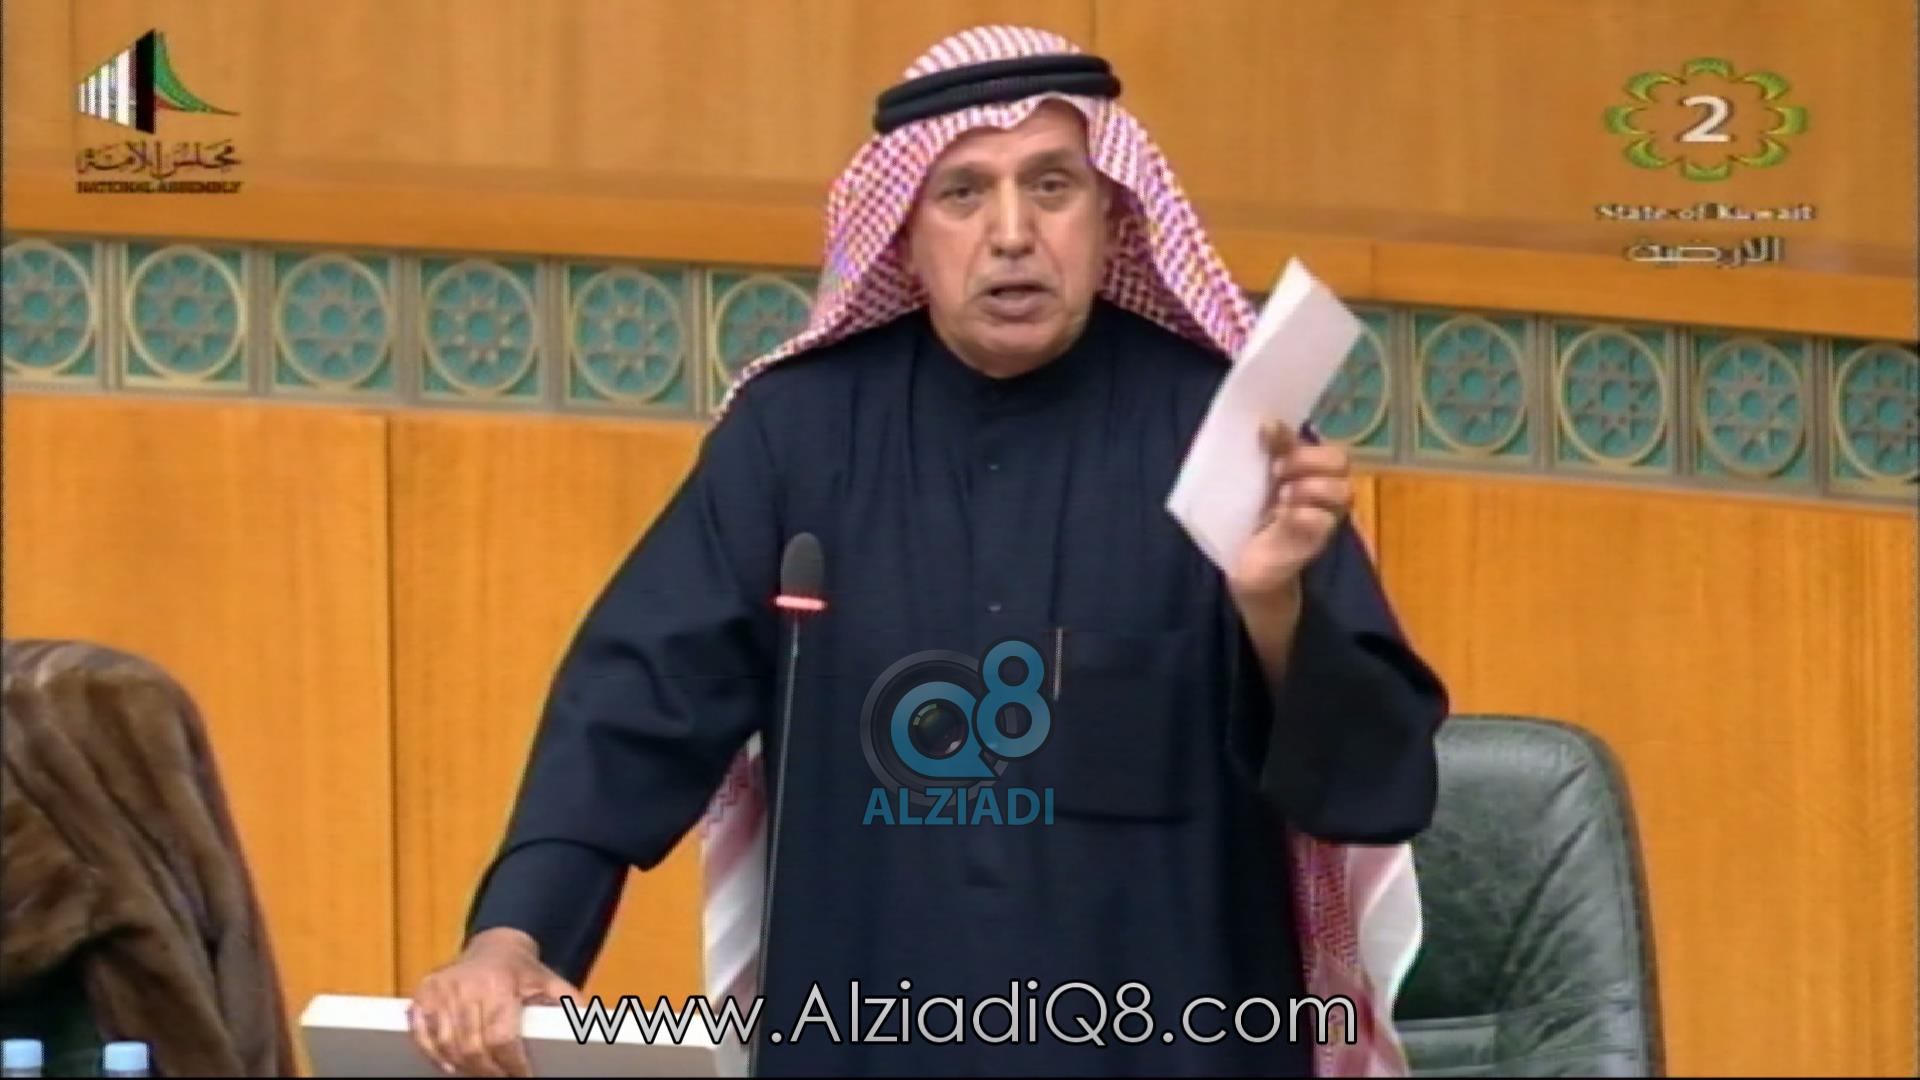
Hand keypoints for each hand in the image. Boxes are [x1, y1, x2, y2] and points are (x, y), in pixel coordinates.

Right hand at [407, 928, 579, 1077]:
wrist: (494, 945)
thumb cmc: (522, 970)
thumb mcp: (549, 982)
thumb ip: (567, 1003)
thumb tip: (585, 1024)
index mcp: (499, 983)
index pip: (501, 1037)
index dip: (511, 1064)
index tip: (522, 1077)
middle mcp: (466, 985)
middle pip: (473, 1046)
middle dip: (489, 1072)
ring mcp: (440, 990)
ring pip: (448, 1045)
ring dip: (464, 1068)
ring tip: (481, 1075)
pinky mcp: (423, 995)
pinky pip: (423, 1034)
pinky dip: (434, 1055)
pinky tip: (451, 1066)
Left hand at [1228, 421, 1350, 601]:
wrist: (1245, 560)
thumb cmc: (1252, 513)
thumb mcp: (1257, 475)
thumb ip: (1270, 449)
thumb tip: (1269, 422)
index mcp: (1312, 468)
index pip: (1326, 444)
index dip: (1299, 437)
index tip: (1266, 434)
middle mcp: (1327, 489)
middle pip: (1340, 461)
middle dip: (1305, 460)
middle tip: (1276, 472)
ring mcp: (1327, 516)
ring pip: (1342, 490)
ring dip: (1307, 488)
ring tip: (1280, 498)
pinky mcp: (1317, 541)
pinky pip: (1323, 521)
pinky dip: (1301, 515)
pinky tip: (1280, 517)